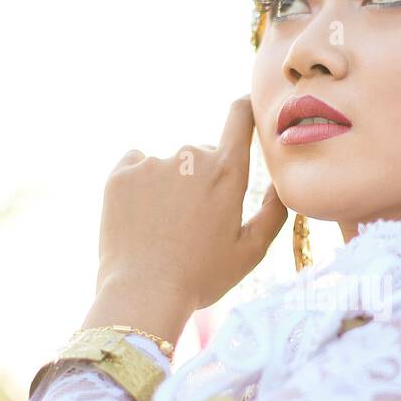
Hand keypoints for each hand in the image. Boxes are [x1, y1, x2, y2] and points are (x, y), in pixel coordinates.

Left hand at [84, 97, 286, 342]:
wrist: (142, 294)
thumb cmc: (202, 277)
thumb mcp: (251, 251)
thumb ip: (274, 212)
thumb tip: (279, 183)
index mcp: (227, 172)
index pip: (239, 116)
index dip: (244, 107)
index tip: (245, 107)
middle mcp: (190, 156)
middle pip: (202, 153)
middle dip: (203, 177)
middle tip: (194, 223)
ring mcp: (153, 163)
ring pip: (168, 165)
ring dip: (170, 185)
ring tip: (164, 229)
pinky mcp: (121, 174)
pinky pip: (136, 166)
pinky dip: (140, 185)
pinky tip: (141, 217)